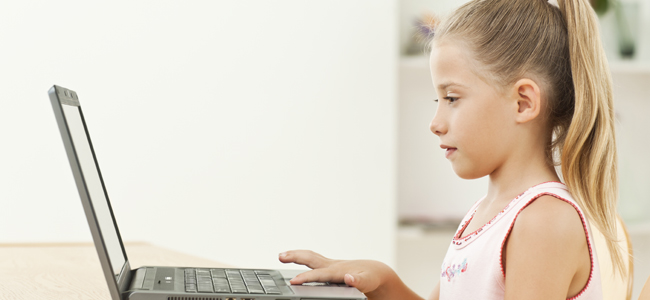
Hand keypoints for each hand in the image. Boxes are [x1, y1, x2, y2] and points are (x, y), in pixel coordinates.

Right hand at [278, 250, 394, 294]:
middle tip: (281, 256)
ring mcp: (329, 264)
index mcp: (339, 271)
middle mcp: (332, 265)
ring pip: (310, 257)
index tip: (293, 281)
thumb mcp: (367, 282)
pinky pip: (312, 260)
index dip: (306, 278)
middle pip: (311, 258)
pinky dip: (301, 258)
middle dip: (296, 257)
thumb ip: (358, 281)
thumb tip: (349, 278)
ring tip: (281, 255)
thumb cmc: (370, 278)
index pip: (319, 275)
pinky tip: (293, 259)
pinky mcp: (328, 266)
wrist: (374, 272)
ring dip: (295, 255)